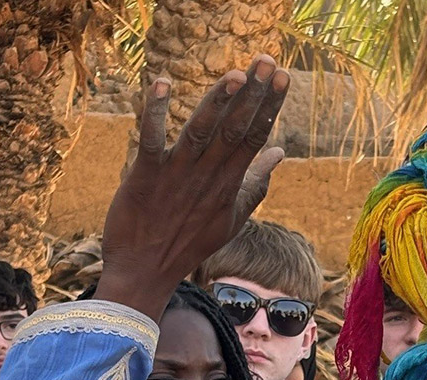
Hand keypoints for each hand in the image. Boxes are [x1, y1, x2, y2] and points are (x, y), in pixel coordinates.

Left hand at [96, 56, 289, 319]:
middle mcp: (207, 176)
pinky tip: (162, 83)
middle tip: (267, 61)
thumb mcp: (231, 217)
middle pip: (234, 129)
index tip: (282, 77)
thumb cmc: (187, 243)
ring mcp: (176, 175)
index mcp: (229, 183)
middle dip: (253, 94)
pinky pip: (151, 140)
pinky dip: (156, 113)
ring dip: (217, 102)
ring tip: (235, 74)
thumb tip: (279, 152)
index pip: (254, 137)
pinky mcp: (144, 176)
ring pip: (201, 131)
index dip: (269, 106)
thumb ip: (256, 183)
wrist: (144, 272)